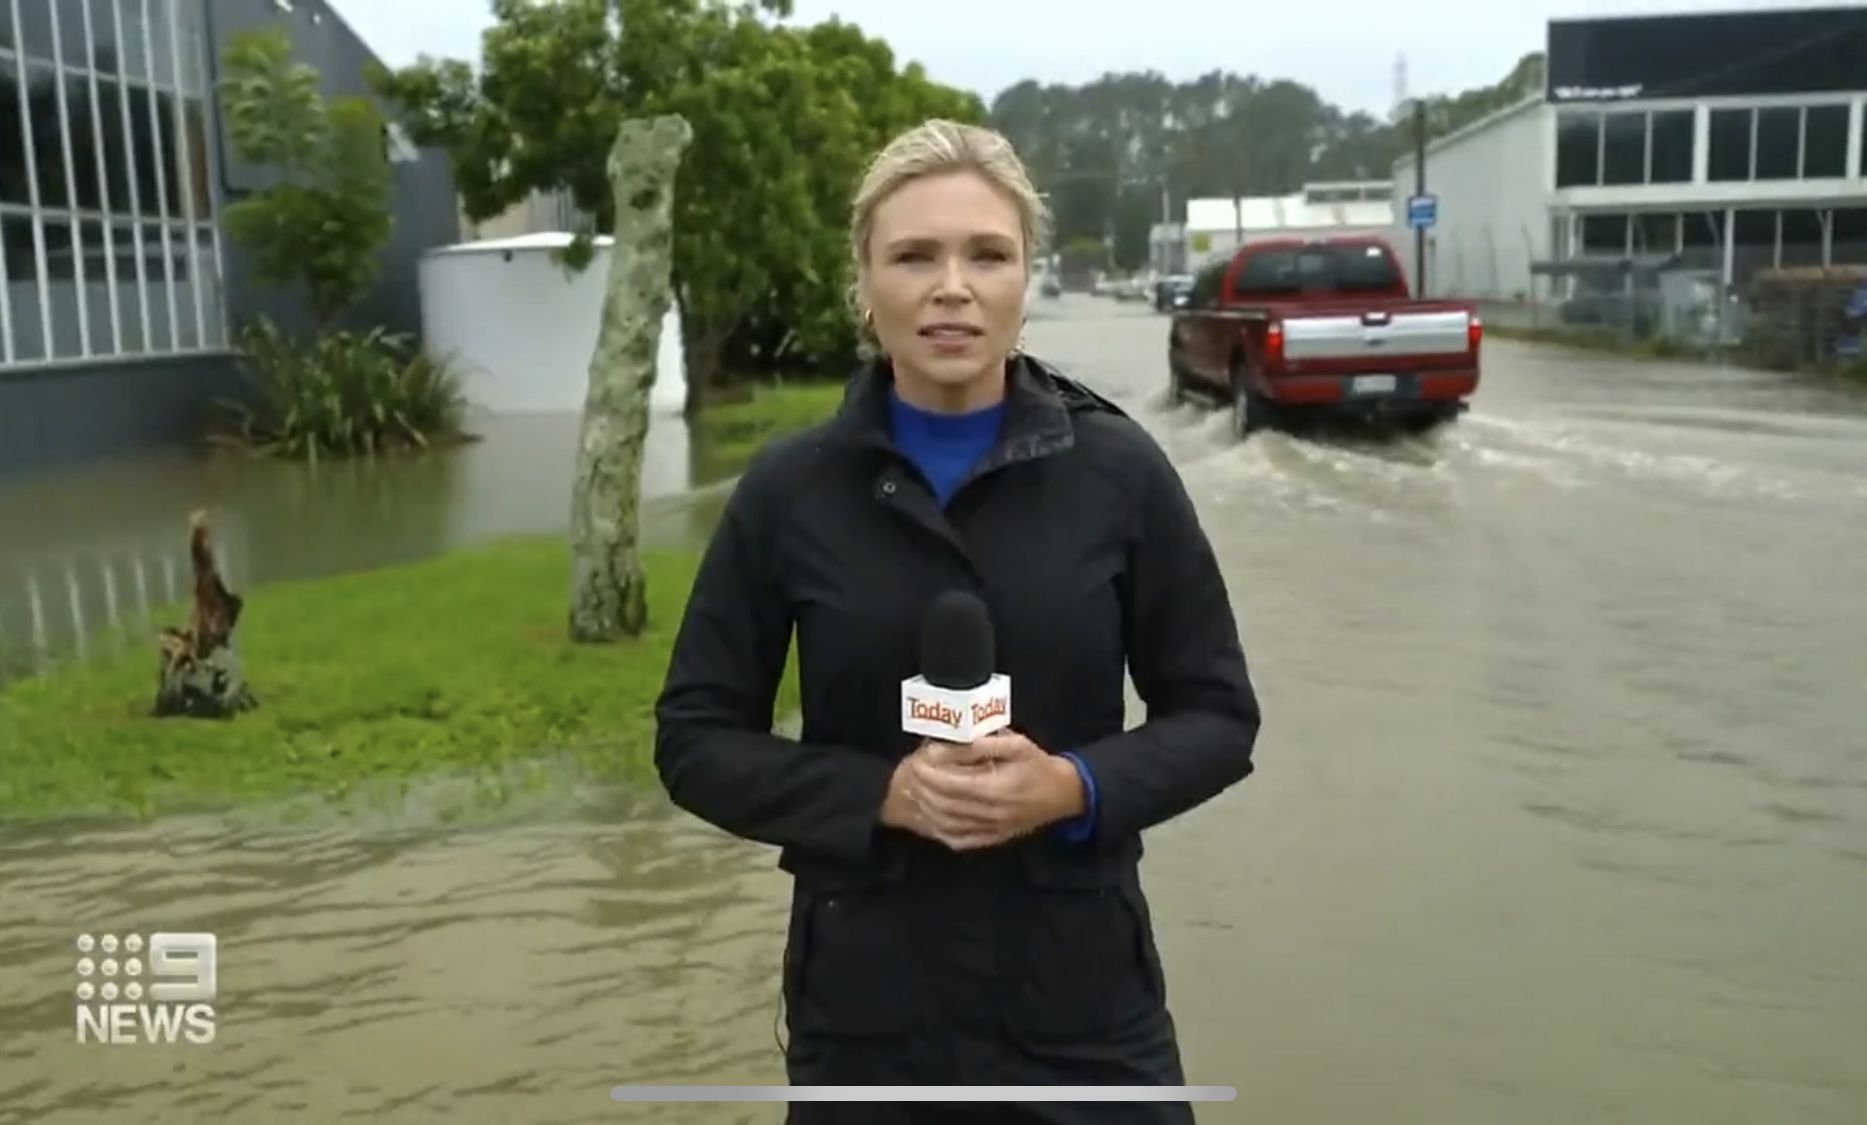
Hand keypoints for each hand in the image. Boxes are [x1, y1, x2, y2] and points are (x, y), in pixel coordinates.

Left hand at [906, 731, 1085, 850]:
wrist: (1064, 794)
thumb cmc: (1038, 765)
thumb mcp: (1015, 744)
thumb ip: (980, 744)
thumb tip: (946, 746)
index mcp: (996, 788)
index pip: (950, 784)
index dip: (929, 774)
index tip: (918, 762)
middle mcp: (991, 813)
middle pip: (945, 805)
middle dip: (924, 790)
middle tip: (913, 775)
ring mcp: (992, 829)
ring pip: (948, 824)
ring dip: (928, 809)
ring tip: (919, 792)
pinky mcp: (993, 838)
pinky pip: (960, 840)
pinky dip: (941, 830)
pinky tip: (933, 817)